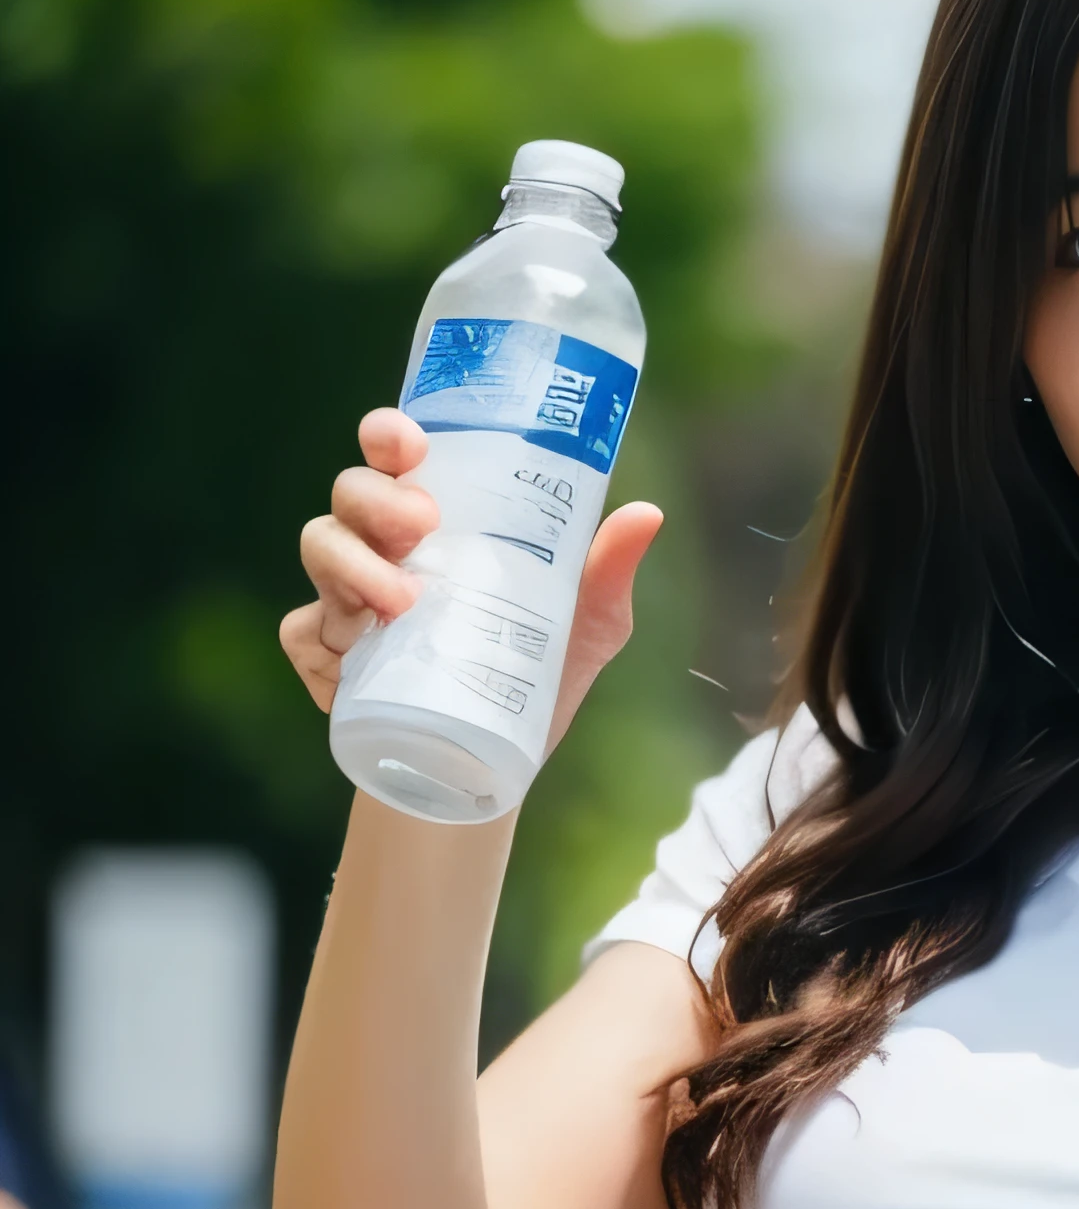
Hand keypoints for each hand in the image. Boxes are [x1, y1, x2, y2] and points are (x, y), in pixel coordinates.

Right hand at [280, 408, 663, 751]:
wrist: (488, 774)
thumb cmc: (533, 681)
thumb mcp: (583, 629)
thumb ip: (605, 574)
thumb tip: (646, 514)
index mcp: (439, 522)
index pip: (397, 455)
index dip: (389, 434)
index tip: (409, 442)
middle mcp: (385, 547)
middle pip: (351, 492)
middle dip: (377, 499)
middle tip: (421, 527)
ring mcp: (347, 598)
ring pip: (320, 547)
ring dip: (352, 566)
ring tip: (399, 602)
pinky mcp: (324, 656)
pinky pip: (301, 632)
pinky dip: (322, 639)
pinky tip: (353, 659)